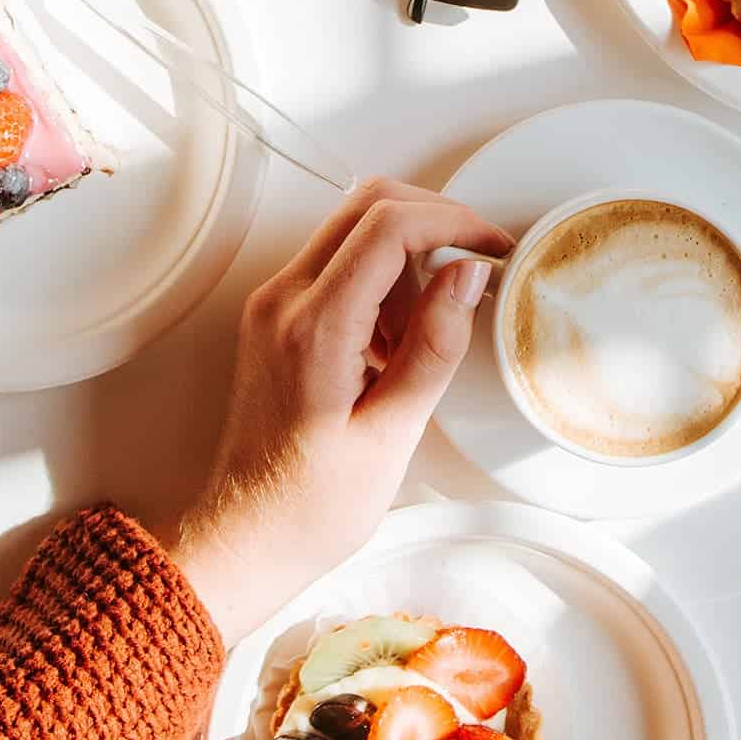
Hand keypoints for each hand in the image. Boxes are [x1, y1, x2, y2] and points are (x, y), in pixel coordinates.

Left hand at [166, 178, 509, 642]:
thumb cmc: (313, 505)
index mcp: (314, 328)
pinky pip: (338, 262)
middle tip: (479, 264)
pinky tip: (396, 338)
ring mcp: (274, 302)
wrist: (245, 535)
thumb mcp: (392, 434)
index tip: (495, 248)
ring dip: (408, 250)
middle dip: (435, 219)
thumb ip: (433, 346)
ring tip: (427, 327)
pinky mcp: (276, 315)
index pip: (389, 226)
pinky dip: (382, 275)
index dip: (454, 222)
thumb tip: (468, 275)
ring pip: (353, 225)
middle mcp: (283, 299)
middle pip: (367, 203)